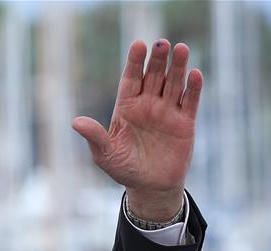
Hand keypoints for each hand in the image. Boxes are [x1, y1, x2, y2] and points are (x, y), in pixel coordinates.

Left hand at [72, 39, 202, 220]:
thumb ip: (95, 137)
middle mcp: (148, 105)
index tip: (138, 45)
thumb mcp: (105, 155)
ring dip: (177, 67)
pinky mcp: (185, 123)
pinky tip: (194, 74)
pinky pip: (189, 102)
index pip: (130, 79)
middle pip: (153, 76)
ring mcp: (167, 112)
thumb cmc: (123, 169)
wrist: (149, 187)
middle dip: (157, 60)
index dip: (134, 63)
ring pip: (173, 84)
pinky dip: (192, 88)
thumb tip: (75, 122)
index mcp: (126, 107)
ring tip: (180, 49)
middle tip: (161, 43)